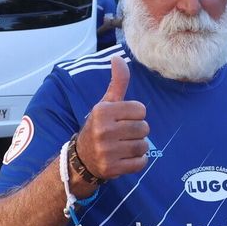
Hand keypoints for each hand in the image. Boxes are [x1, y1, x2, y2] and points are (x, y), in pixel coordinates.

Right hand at [75, 56, 149, 179]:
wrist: (82, 159)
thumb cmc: (100, 126)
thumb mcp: (106, 104)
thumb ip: (117, 82)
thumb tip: (118, 57)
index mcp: (102, 111)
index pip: (141, 110)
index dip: (136, 115)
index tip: (123, 120)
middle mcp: (103, 130)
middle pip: (144, 128)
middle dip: (138, 132)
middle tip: (123, 135)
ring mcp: (107, 151)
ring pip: (144, 146)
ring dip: (138, 147)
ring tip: (123, 146)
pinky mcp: (112, 168)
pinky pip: (140, 163)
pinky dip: (137, 162)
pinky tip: (124, 159)